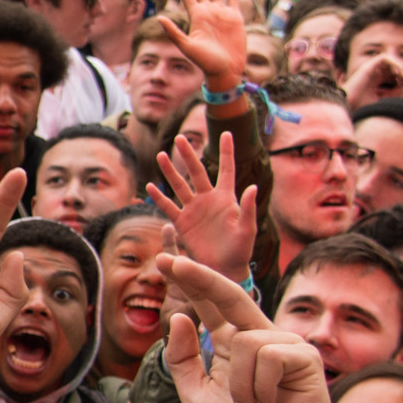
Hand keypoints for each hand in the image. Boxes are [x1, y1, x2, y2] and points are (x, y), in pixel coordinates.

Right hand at [146, 131, 256, 274]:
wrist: (224, 269)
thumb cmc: (240, 249)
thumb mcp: (248, 230)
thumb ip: (248, 208)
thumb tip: (252, 187)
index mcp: (226, 198)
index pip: (226, 169)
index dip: (227, 152)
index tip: (227, 133)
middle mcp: (208, 199)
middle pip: (197, 172)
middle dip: (189, 155)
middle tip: (180, 138)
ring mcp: (194, 210)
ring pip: (179, 186)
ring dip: (170, 171)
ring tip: (161, 155)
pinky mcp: (182, 223)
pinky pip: (169, 207)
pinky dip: (159, 198)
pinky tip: (150, 187)